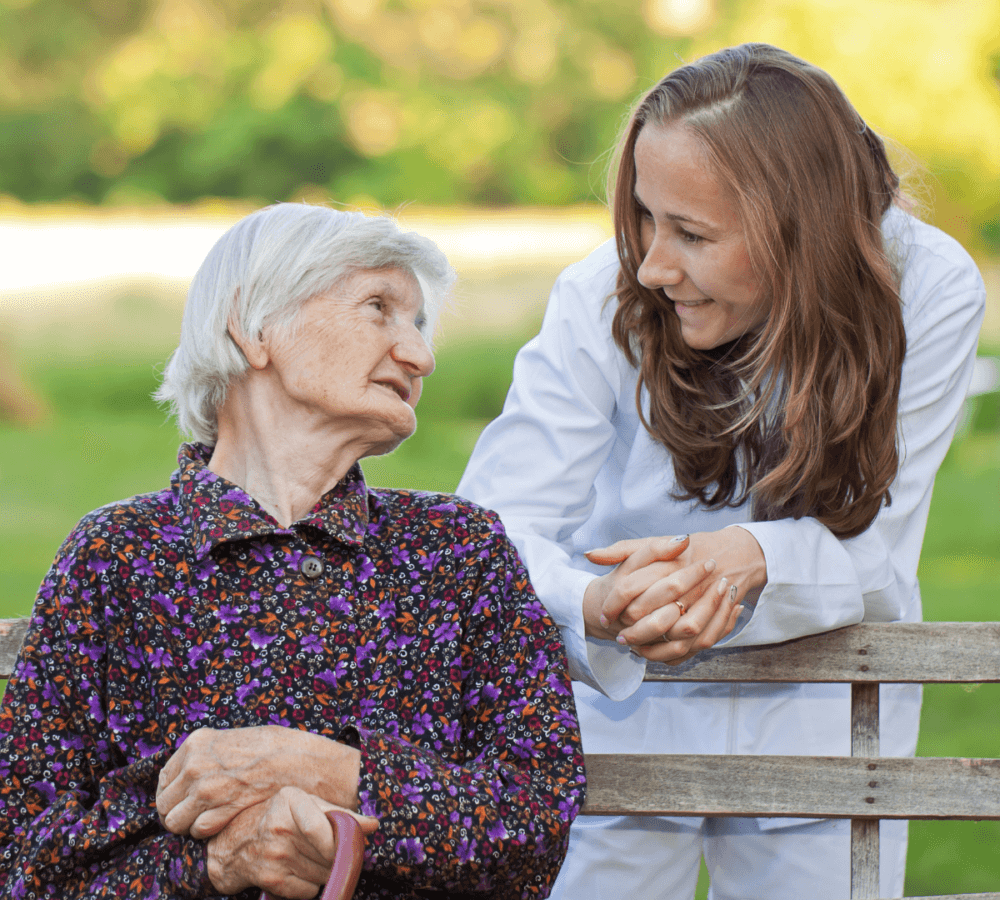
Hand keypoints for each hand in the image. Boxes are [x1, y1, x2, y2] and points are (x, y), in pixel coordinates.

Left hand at [157, 725, 360, 838]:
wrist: (296, 760)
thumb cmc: (271, 748)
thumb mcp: (231, 739)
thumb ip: (206, 754)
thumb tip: (189, 773)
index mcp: (195, 743)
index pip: (164, 779)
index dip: (172, 794)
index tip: (183, 800)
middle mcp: (194, 765)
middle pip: (164, 803)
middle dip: (178, 812)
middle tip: (195, 815)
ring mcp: (205, 788)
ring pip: (175, 821)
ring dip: (190, 825)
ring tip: (209, 820)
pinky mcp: (218, 808)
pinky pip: (197, 830)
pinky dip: (207, 831)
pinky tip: (224, 822)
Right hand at [206, 787, 377, 898]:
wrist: (236, 844)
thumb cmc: (280, 818)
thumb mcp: (307, 805)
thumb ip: (340, 813)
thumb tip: (373, 825)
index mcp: (290, 801)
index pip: (319, 827)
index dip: (336, 842)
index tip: (343, 845)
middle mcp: (278, 826)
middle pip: (326, 855)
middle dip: (336, 857)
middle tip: (330, 852)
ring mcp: (272, 855)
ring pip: (320, 874)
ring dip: (324, 871)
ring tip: (311, 859)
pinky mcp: (269, 879)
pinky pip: (307, 891)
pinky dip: (310, 886)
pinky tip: (299, 871)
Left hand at [583, 527, 765, 662]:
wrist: (734, 555)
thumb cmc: (688, 550)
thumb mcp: (654, 544)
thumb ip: (622, 550)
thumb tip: (588, 555)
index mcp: (668, 566)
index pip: (630, 590)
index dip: (613, 606)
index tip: (603, 615)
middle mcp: (688, 588)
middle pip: (655, 619)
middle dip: (633, 633)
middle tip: (618, 637)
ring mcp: (704, 607)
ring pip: (678, 638)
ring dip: (654, 648)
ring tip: (635, 649)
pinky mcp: (715, 622)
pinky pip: (694, 647)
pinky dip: (673, 654)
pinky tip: (656, 652)